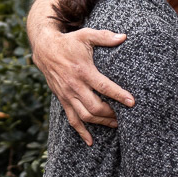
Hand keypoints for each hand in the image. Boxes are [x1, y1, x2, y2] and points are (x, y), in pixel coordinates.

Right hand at [31, 26, 134, 145]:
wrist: (45, 50)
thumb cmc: (69, 42)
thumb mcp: (85, 35)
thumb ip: (104, 37)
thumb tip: (123, 37)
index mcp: (83, 71)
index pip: (103, 86)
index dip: (118, 95)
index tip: (132, 102)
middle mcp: (74, 86)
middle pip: (95, 107)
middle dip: (112, 114)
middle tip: (126, 116)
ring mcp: (67, 95)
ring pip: (85, 116)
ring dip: (101, 123)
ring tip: (116, 124)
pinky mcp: (63, 100)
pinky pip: (72, 120)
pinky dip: (82, 132)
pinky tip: (91, 141)